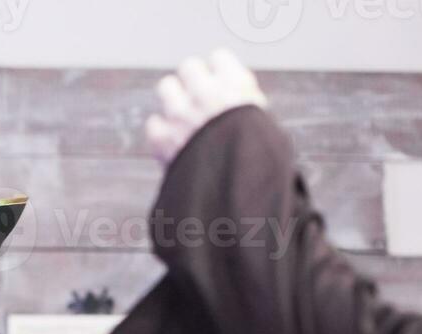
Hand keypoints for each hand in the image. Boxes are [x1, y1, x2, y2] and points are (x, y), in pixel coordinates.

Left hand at [145, 49, 266, 165]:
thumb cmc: (259, 161)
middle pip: (189, 67)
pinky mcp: (163, 138)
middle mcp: (205, 93)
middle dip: (194, 81)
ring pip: (166, 86)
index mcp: (235, 86)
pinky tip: (174, 143)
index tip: (222, 84)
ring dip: (173, 98)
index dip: (220, 72)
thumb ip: (248, 104)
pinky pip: (154, 124)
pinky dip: (162, 133)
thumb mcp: (267, 126)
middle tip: (200, 99)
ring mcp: (180, 114)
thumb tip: (238, 93)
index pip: (219, 58)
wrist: (238, 188)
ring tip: (183, 116)